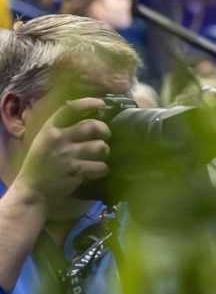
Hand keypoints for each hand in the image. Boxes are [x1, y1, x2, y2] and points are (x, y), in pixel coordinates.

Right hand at [12, 98, 107, 214]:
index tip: (101, 104)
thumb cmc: (41, 164)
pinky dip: (102, 170)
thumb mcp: (45, 141)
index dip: (88, 103)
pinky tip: (95, 172)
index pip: (69, 108)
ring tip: (98, 157)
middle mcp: (58, 139)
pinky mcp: (76, 170)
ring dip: (104, 152)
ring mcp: (67, 155)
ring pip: (101, 146)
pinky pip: (101, 166)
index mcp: (49, 129)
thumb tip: (90, 116)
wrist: (33, 190)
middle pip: (92, 126)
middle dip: (104, 131)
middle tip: (105, 136)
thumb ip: (62, 129)